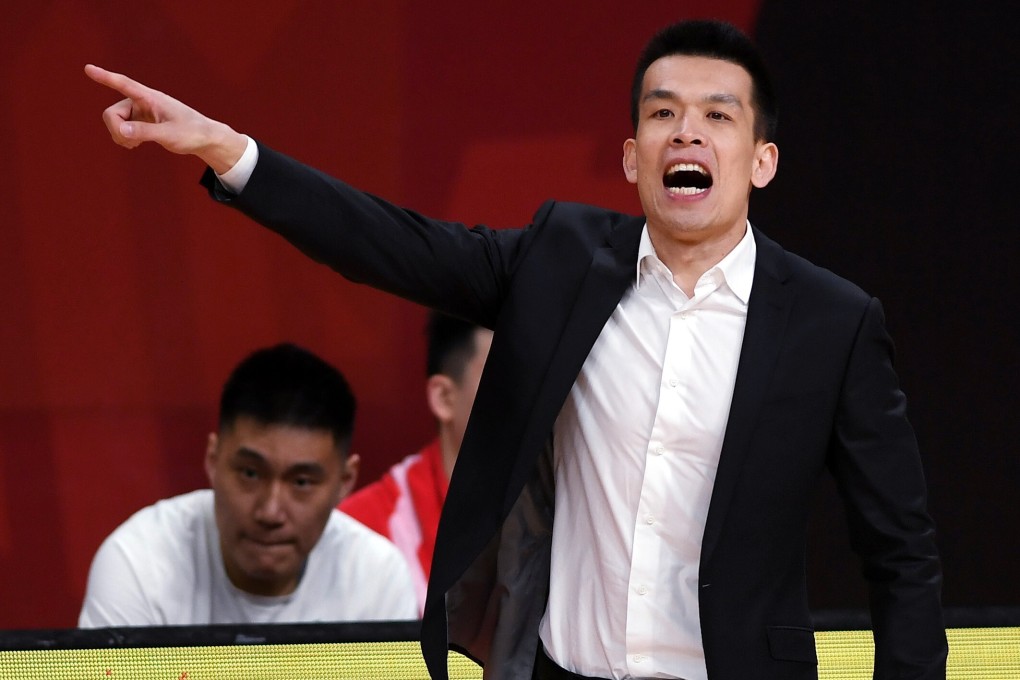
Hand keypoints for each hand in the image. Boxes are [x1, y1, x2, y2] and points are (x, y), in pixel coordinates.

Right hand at [84, 64, 246, 173]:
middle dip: (116, 130)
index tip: (88, 69)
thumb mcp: (170, 135)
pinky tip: (135, 144)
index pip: (124, 85)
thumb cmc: (192, 133)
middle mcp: (142, 102)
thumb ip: (146, 132)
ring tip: (136, 145)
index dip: (105, 77)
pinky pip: (121, 127)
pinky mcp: (141, 121)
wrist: (205, 138)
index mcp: (151, 98)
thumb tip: (122, 131)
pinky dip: (123, 137)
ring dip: (119, 135)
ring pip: (114, 121)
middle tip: (130, 144)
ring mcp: (141, 111)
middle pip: (112, 113)